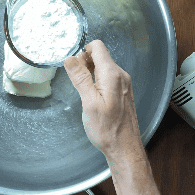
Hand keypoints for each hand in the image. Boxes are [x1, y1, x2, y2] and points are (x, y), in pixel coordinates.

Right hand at [64, 40, 142, 159]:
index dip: (83, 51)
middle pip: (100, 56)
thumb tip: (70, 59)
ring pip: (103, 67)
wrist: (124, 148)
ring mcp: (123, 83)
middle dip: (85, 63)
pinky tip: (93, 97)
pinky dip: (97, 81)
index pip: (98, 47)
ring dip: (90, 73)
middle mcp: (121, 75)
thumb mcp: (89, 102)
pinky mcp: (122, 92)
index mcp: (112, 74)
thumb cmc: (107, 129)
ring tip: (84, 92)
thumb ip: (80, 78)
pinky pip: (108, 77)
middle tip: (77, 82)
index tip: (74, 66)